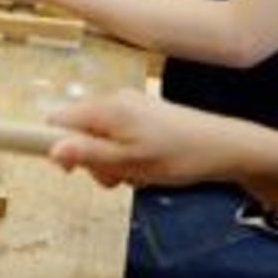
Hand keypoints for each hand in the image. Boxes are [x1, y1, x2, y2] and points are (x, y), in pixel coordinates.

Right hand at [48, 90, 246, 188]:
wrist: (226, 148)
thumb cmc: (179, 156)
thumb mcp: (129, 163)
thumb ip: (88, 156)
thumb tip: (51, 150)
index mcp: (106, 109)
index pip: (56, 121)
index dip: (55, 146)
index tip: (68, 170)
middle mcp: (113, 100)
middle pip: (76, 132)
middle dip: (89, 160)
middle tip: (114, 177)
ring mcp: (128, 106)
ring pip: (96, 137)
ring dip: (108, 161)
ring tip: (134, 172)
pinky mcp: (141, 113)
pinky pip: (115, 135)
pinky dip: (122, 153)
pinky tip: (144, 164)